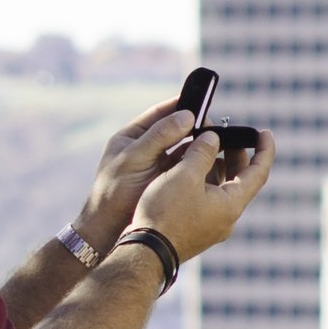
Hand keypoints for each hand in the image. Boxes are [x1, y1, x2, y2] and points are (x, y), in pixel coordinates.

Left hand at [74, 98, 198, 254]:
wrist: (110, 228)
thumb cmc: (114, 192)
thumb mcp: (134, 159)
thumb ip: (159, 136)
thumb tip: (186, 115)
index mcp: (131, 137)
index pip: (158, 114)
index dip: (178, 106)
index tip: (199, 99)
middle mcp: (146, 148)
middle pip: (174, 130)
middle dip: (193, 126)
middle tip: (213, 124)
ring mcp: (157, 165)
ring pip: (183, 148)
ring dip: (199, 143)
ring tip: (217, 139)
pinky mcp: (167, 181)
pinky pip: (186, 166)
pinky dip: (198, 161)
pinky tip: (212, 158)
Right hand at [132, 124, 275, 261]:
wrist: (146, 252)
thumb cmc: (165, 213)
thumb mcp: (184, 174)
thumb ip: (202, 152)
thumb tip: (213, 138)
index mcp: (232, 204)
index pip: (259, 172)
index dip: (264, 150)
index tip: (266, 132)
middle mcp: (228, 217)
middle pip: (241, 180)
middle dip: (236, 155)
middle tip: (227, 134)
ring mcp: (213, 226)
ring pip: (223, 190)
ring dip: (218, 167)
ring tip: (204, 147)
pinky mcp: (199, 230)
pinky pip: (210, 200)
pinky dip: (206, 181)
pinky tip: (188, 170)